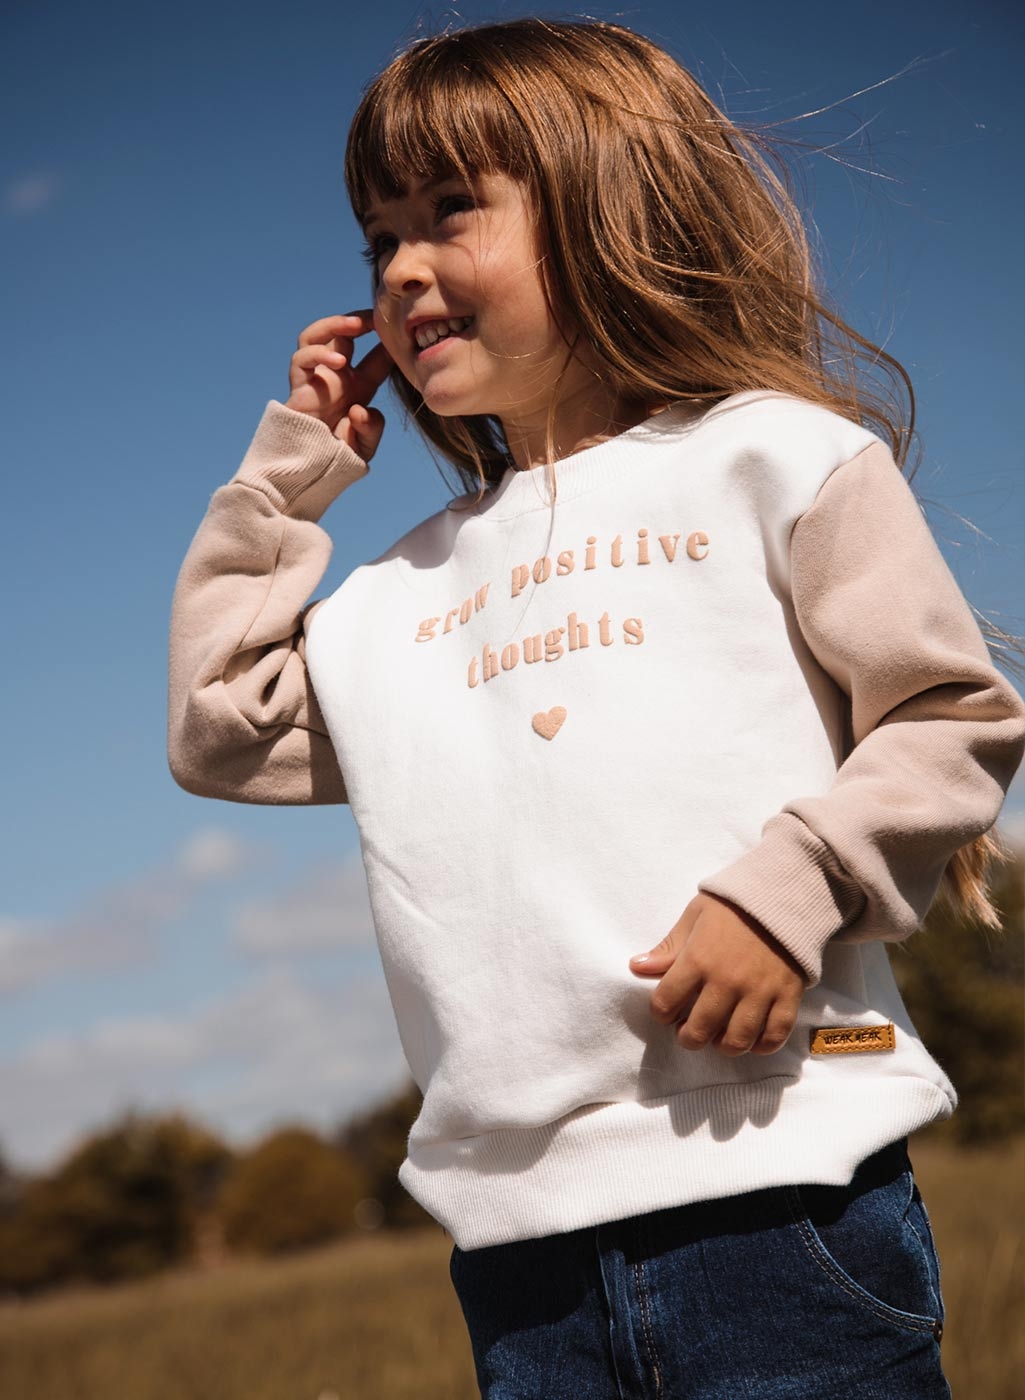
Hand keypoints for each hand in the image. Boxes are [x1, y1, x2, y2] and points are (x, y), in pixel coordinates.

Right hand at [285, 312, 392, 458]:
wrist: (310, 470)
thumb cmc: (337, 456)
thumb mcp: (364, 444)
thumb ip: (371, 428)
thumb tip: (360, 410)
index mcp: (359, 385)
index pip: (376, 354)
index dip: (388, 341)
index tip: (403, 332)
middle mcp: (337, 376)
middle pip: (344, 333)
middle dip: (360, 319)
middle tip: (378, 318)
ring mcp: (316, 377)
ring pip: (316, 334)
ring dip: (335, 323)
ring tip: (356, 326)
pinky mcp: (298, 385)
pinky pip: (301, 358)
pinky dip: (319, 353)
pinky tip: (338, 360)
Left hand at [629, 893, 805, 1055]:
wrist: (783, 894)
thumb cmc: (733, 905)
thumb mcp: (694, 917)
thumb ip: (668, 948)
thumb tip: (637, 968)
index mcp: (698, 960)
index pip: (665, 1003)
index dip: (660, 1012)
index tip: (666, 1010)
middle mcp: (727, 982)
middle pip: (699, 1031)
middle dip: (688, 1038)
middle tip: (689, 1031)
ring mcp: (759, 992)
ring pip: (736, 1041)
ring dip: (722, 1046)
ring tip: (718, 1037)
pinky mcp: (787, 997)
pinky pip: (774, 1036)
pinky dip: (761, 1046)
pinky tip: (752, 1039)